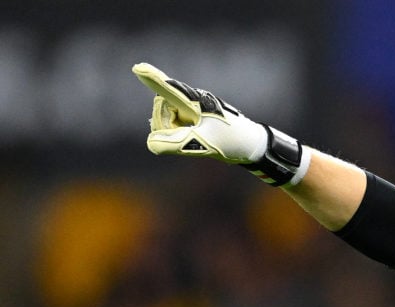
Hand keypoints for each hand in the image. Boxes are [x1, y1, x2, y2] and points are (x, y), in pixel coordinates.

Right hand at [132, 62, 307, 185]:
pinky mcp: (190, 118)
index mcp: (197, 102)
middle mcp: (191, 100)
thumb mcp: (206, 144)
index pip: (171, 90)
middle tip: (195, 137)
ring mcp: (189, 109)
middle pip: (160, 110)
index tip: (139, 67)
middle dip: (167, 126)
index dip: (153, 79)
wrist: (250, 145)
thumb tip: (152, 143)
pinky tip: (194, 139)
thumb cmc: (232, 140)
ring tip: (200, 138)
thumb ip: (177, 144)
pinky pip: (171, 127)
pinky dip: (177, 136)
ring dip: (174, 133)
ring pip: (164, 120)